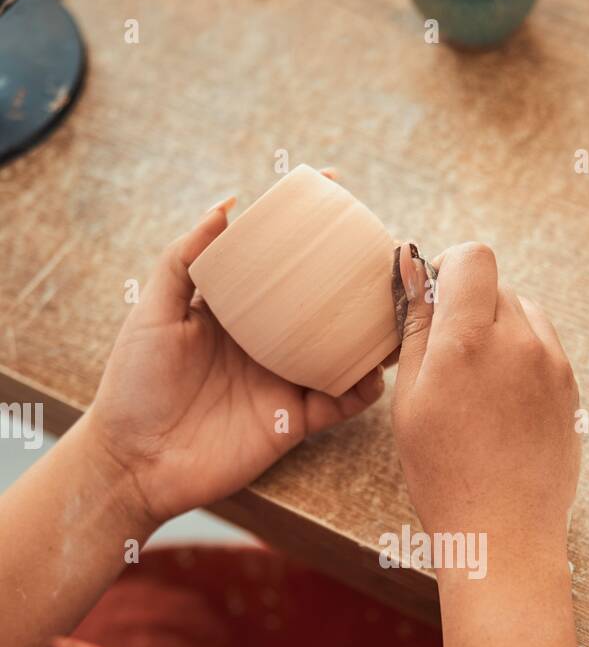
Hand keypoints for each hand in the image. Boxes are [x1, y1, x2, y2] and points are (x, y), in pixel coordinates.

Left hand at [85, 195, 384, 531]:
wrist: (135, 461)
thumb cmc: (134, 384)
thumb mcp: (152, 312)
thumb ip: (185, 258)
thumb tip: (227, 205)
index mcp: (236, 309)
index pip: (279, 259)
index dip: (305, 225)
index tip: (333, 185)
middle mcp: (267, 341)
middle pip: (323, 303)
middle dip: (358, 279)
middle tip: (387, 254)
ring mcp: (283, 381)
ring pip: (342, 351)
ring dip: (374, 334)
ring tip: (398, 314)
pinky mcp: (292, 423)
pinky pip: (339, 403)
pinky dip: (362, 391)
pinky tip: (375, 374)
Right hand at [391, 242, 579, 577]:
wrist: (504, 533)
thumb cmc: (444, 474)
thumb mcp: (410, 400)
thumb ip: (416, 329)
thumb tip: (414, 269)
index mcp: (469, 340)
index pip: (473, 257)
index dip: (450, 269)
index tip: (435, 301)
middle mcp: (520, 342)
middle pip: (497, 286)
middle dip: (470, 307)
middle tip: (449, 359)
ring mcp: (553, 365)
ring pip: (524, 314)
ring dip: (499, 331)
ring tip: (477, 387)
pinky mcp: (571, 389)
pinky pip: (544, 349)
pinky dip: (522, 360)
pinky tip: (501, 406)